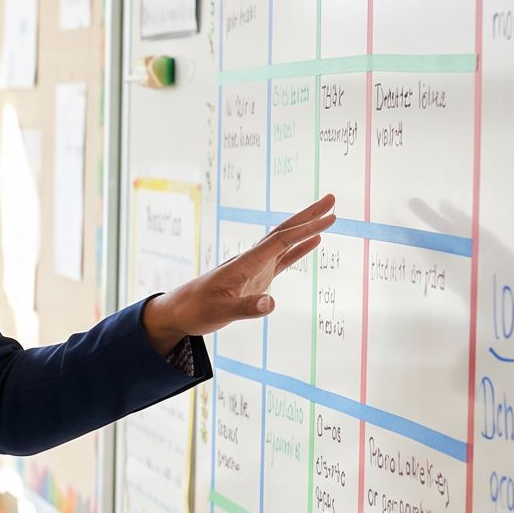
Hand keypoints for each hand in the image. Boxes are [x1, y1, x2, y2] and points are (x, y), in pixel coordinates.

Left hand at [144, 194, 336, 353]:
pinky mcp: (256, 276)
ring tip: (330, 214)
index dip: (304, 231)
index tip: (327, 219)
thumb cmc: (197, 309)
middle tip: (332, 200)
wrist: (181, 310)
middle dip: (309, 216)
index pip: (279, 242)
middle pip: (284, 231)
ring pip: (286, 241)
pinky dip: (299, 248)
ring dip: (307, 228)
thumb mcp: (221, 312)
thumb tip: (272, 303)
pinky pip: (282, 258)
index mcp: (245, 263)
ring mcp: (256, 266)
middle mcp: (252, 259)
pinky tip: (315, 241)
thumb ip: (246, 308)